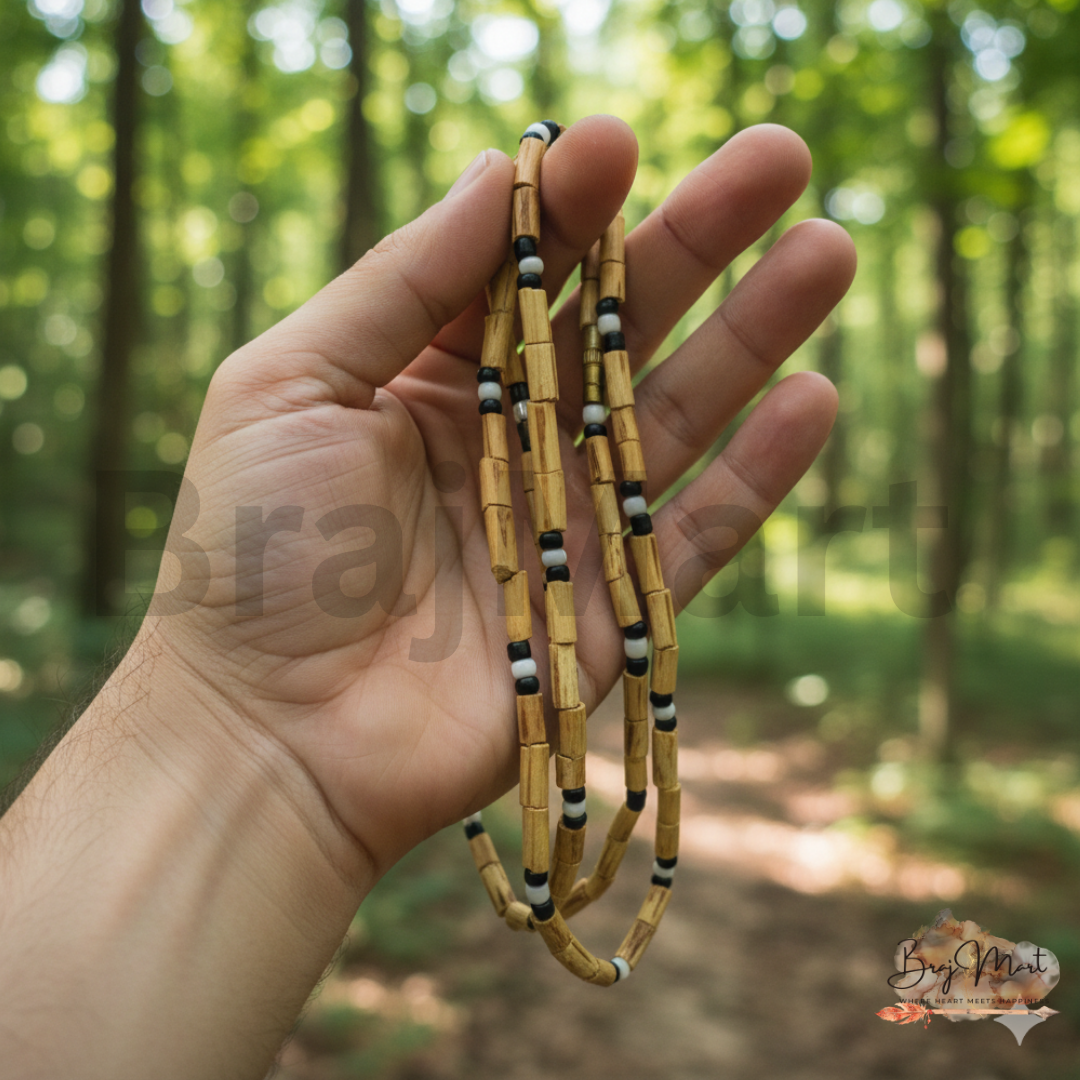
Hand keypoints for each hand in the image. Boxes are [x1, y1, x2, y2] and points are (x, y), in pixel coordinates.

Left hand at [146, 115, 855, 883]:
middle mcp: (507, 441)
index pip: (520, 270)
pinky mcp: (610, 610)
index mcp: (424, 378)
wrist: (271, 736)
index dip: (573, 207)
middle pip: (617, 326)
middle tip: (782, 158)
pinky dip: (757, 473)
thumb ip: (399, 282)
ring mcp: (565, 524)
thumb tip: (497, 169)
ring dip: (754, 335)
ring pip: (675, 415)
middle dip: (698, 241)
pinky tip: (813, 399)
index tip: (624, 143)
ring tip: (827, 252)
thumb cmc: (252, 555)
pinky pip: (697, 533)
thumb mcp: (290, 383)